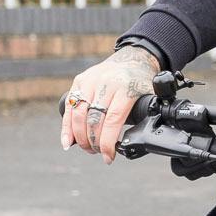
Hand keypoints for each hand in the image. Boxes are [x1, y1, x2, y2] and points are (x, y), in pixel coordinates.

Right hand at [59, 47, 159, 162]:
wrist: (132, 59)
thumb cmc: (141, 83)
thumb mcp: (149, 98)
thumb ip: (143, 117)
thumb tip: (136, 142)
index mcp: (126, 88)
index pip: (113, 119)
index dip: (108, 142)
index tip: (108, 156)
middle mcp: (106, 83)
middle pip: (94, 119)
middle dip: (94, 142)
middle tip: (98, 152)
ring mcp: (90, 81)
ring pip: (79, 115)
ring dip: (80, 137)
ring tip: (88, 148)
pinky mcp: (79, 81)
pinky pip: (69, 107)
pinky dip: (66, 127)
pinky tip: (68, 142)